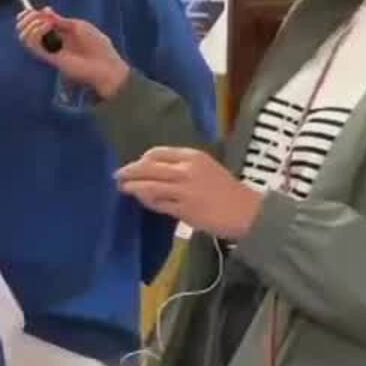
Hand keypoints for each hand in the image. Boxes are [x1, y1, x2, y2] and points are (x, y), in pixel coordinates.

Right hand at [17, 8, 131, 100]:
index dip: (29, 16)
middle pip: (28, 30)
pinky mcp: (48, 58)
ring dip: (31, 25)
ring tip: (46, 23)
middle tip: (33, 14)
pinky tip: (48, 27)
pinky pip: (33, 45)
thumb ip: (59, 20)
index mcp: (60, 33)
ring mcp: (49, 50)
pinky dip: (36, 32)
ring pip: (26, 37)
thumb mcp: (79, 26)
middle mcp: (52, 42)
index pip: (37, 24)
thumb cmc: (97, 45)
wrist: (104, 66)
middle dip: (27, 19)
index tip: (28, 9)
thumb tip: (44, 10)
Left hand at [115, 147, 264, 239]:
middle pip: (148, 168)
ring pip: (149, 186)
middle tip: (118, 176)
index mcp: (192, 156)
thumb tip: (153, 170)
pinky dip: (147, 202)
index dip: (141, 160)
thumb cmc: (226, 190)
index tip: (135, 166)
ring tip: (124, 188)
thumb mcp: (205, 169)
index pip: (157, 153)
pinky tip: (143, 201)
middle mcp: (186, 170)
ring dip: (133, 187)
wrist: (247, 212)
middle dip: (129, 172)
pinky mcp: (184, 209)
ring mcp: (184, 190)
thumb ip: (181, 167)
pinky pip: (158, 204)